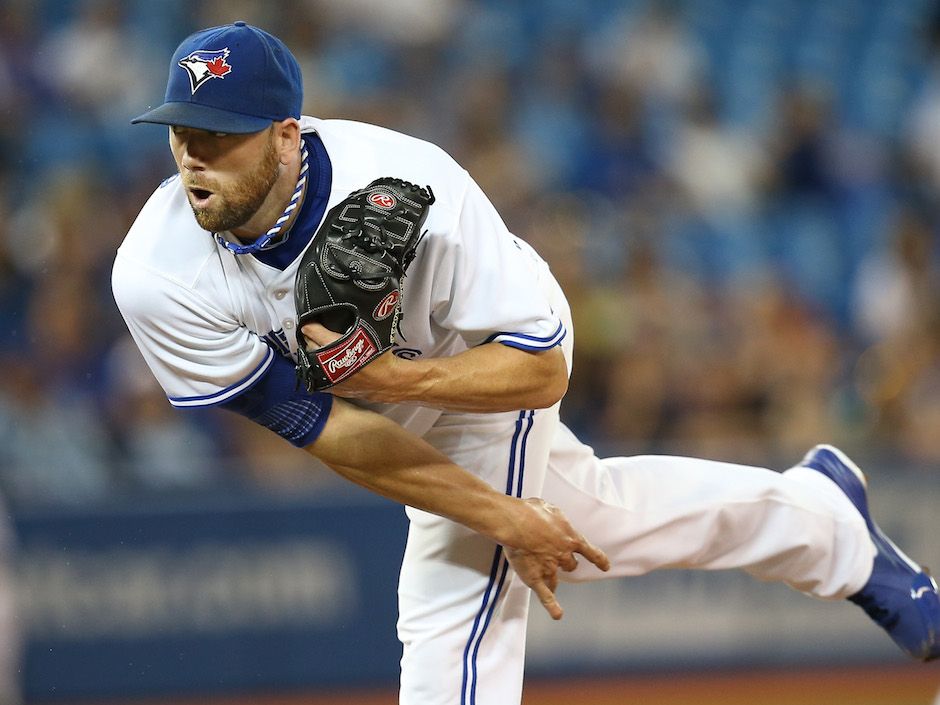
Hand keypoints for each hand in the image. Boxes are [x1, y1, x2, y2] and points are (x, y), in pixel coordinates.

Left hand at [301, 321, 398, 400]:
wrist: (387, 381)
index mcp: (336, 346)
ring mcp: (327, 377)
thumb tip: (349, 311)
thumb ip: (355, 322)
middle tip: (317, 332)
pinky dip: (317, 368)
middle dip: (311, 337)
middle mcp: (328, 362)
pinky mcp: (330, 387)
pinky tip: (323, 364)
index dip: (310, 324)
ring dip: (312, 353)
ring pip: (310, 361)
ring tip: (319, 347)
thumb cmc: (380, 357)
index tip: (311, 321)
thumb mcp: (369, 333)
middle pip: (309, 345)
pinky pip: (316, 376)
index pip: (312, 331)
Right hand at [502, 498, 609, 619]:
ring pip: (556, 579)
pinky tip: (557, 615)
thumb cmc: (530, 511)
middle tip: (557, 560)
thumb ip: (555, 518)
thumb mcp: (549, 508)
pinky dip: (552, 606)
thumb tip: (553, 519)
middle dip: (566, 563)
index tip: (605, 566)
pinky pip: (545, 596)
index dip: (599, 559)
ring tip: (550, 581)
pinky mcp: (535, 578)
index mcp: (570, 537)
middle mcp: (563, 555)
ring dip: (554, 578)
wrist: (514, 522)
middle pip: (571, 565)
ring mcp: (550, 568)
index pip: (590, 551)